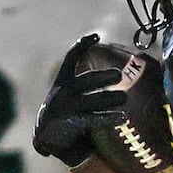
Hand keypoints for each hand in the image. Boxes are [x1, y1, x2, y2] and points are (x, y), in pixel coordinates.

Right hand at [33, 34, 127, 167]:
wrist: (46, 137)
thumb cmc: (65, 110)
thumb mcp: (67, 92)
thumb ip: (82, 82)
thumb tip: (112, 69)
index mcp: (62, 80)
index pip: (71, 58)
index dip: (83, 45)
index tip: (96, 36)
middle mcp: (63, 91)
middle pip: (86, 80)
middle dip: (103, 77)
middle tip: (118, 75)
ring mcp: (67, 107)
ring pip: (93, 100)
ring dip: (111, 98)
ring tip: (125, 97)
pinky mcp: (71, 123)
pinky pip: (93, 118)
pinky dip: (108, 117)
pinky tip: (122, 118)